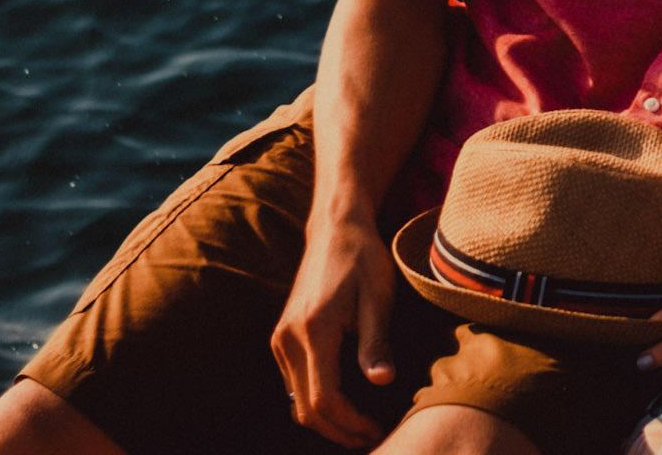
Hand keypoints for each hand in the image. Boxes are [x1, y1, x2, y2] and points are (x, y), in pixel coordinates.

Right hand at [270, 212, 396, 446]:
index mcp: (313, 330)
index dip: (350, 424)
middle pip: (306, 409)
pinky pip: (294, 384)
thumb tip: (382, 382)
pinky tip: (345, 402)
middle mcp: (288, 339)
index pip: (324, 399)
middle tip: (374, 436)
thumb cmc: (364, 258)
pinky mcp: (281, 336)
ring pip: (296, 401)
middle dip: (339, 431)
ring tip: (363, 425)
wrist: (336, 227)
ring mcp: (280, 339)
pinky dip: (316, 402)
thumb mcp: (378, 296)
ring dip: (327, 420)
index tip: (378, 429)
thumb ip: (376, 341)